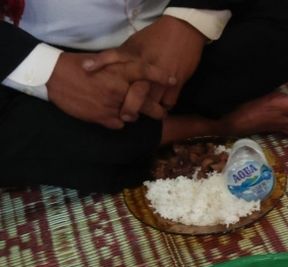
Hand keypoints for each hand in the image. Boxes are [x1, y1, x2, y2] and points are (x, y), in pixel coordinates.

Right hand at [47, 52, 172, 128]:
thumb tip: (143, 77)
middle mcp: (119, 88)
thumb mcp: (104, 60)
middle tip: (162, 112)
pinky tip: (111, 113)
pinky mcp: (102, 117)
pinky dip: (118, 120)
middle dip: (158, 111)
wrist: (53, 75)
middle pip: (149, 104)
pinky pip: (120, 124)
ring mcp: (111, 104)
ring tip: (131, 111)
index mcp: (120, 70)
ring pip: (134, 116)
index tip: (173, 80)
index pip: (146, 73)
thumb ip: (124, 68)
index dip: (162, 77)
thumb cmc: (79, 65)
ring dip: (134, 114)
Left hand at [83, 16, 206, 112]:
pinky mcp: (177, 83)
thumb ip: (120, 57)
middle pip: (136, 95)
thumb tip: (99, 67)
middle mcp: (146, 69)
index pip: (113, 59)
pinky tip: (161, 107)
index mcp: (133, 56)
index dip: (99, 65)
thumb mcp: (134, 43)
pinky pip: (169, 102)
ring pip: (153, 103)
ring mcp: (161, 78)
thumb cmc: (155, 37)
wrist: (182, 31)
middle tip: (125, 117)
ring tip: (145, 115)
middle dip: (130, 109)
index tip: (89, 75)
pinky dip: (165, 107)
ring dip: (149, 112)